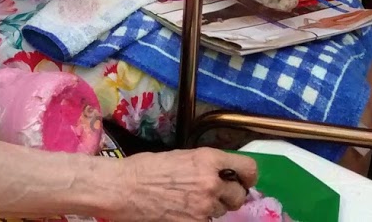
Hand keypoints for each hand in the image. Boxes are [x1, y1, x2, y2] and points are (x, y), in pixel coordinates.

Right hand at [113, 149, 256, 220]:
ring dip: (213, 208)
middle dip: (230, 196)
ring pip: (223, 212)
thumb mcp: (181, 156)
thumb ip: (206, 165)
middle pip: (238, 195)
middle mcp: (211, 182)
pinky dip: (200, 219)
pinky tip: (184, 212)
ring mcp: (204, 207)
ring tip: (191, 202)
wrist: (123, 189)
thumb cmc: (146, 169)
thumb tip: (222, 174)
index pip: (249, 168)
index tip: (243, 180)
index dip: (248, 177)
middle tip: (216, 195)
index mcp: (208, 159)